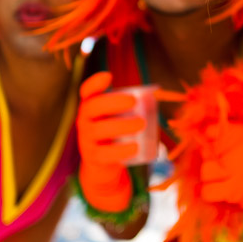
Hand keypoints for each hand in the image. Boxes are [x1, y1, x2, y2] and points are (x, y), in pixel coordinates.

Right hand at [76, 72, 144, 212]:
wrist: (103, 165)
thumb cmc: (116, 134)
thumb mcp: (119, 118)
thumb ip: (132, 107)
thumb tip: (158, 93)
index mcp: (91, 106)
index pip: (87, 91)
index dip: (95, 82)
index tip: (109, 76)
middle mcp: (84, 120)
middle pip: (93, 107)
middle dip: (113, 102)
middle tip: (134, 101)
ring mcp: (86, 139)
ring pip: (98, 130)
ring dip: (121, 125)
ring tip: (141, 123)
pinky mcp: (93, 157)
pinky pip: (104, 154)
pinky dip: (120, 150)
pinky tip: (135, 147)